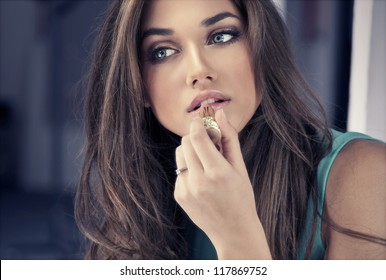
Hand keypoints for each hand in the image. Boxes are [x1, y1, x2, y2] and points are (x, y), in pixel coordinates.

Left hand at [175, 109, 270, 258]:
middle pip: (185, 143)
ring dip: (190, 151)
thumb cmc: (242, 198)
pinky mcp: (179, 196)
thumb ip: (229, 138)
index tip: (202, 121)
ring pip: (179, 155)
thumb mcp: (240, 168)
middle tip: (209, 143)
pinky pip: (179, 171)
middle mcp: (198, 181)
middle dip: (195, 137)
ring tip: (205, 162)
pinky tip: (202, 179)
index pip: (197, 136)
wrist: (234, 231)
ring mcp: (186, 190)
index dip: (198, 124)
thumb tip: (220, 113)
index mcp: (217, 172)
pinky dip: (189, 168)